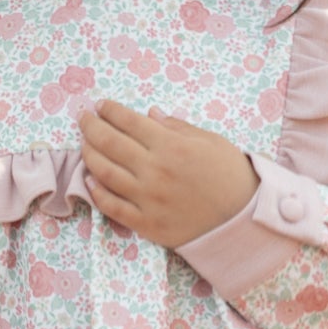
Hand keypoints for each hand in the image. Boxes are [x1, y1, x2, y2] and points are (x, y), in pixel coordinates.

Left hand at [78, 101, 256, 248]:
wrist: (245, 219)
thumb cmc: (231, 175)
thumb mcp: (211, 142)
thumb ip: (177, 128)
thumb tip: (149, 114)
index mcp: (172, 147)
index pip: (130, 123)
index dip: (110, 111)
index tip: (100, 105)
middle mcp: (155, 171)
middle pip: (110, 144)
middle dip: (91, 127)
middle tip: (83, 118)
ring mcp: (147, 198)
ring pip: (104, 173)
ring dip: (89, 155)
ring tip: (84, 144)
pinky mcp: (145, 223)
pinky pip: (111, 207)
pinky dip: (96, 192)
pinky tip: (89, 180)